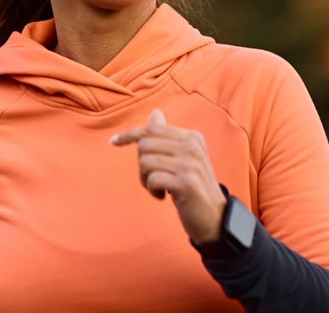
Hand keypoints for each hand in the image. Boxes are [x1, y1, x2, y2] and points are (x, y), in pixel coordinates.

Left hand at [110, 109, 226, 244]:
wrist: (215, 217)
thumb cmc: (192, 185)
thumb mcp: (182, 157)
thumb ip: (167, 136)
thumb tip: (155, 112)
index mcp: (192, 137)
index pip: (152, 129)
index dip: (129, 135)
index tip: (113, 142)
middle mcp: (193, 147)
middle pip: (144, 145)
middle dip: (141, 164)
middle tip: (153, 178)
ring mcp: (191, 164)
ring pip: (145, 162)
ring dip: (146, 179)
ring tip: (159, 187)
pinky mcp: (186, 183)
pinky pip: (152, 179)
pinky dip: (152, 190)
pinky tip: (163, 196)